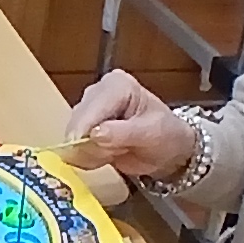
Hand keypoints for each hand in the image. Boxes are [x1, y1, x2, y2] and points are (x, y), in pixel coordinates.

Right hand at [63, 71, 196, 180]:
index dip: (86, 131)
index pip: (91, 108)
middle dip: (92, 144)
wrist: (170, 150)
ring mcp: (88, 112)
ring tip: (118, 151)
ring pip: (73, 137)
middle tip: (116, 152)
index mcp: (116, 85)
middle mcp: (97, 93)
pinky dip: (89, 158)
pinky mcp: (83, 130)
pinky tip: (109, 155)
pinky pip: (74, 149)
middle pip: (77, 122)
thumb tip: (94, 134)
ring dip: (92, 152)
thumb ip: (123, 133)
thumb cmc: (167, 135)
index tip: (93, 149)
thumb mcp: (152, 133)